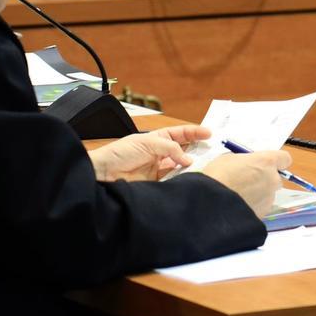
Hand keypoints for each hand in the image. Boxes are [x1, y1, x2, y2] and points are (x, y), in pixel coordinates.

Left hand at [89, 125, 211, 181]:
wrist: (103, 174)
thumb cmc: (119, 153)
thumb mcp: (147, 143)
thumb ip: (170, 149)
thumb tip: (188, 159)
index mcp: (156, 139)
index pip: (179, 134)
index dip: (194, 132)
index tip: (209, 133)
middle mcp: (159, 153)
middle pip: (183, 150)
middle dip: (197, 149)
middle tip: (212, 150)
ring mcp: (158, 168)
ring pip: (180, 166)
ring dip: (191, 165)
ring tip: (204, 164)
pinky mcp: (156, 183)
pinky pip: (173, 179)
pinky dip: (181, 178)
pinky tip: (189, 177)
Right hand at [203, 151, 289, 216]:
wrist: (212, 204)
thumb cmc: (218, 177)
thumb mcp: (228, 159)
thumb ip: (244, 161)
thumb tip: (246, 164)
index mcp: (266, 162)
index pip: (284, 159)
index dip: (276, 161)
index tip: (266, 164)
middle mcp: (272, 180)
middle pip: (276, 178)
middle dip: (265, 179)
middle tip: (247, 180)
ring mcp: (269, 198)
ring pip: (268, 194)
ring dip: (258, 193)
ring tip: (238, 196)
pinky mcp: (263, 213)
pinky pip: (261, 206)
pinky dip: (253, 205)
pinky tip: (238, 206)